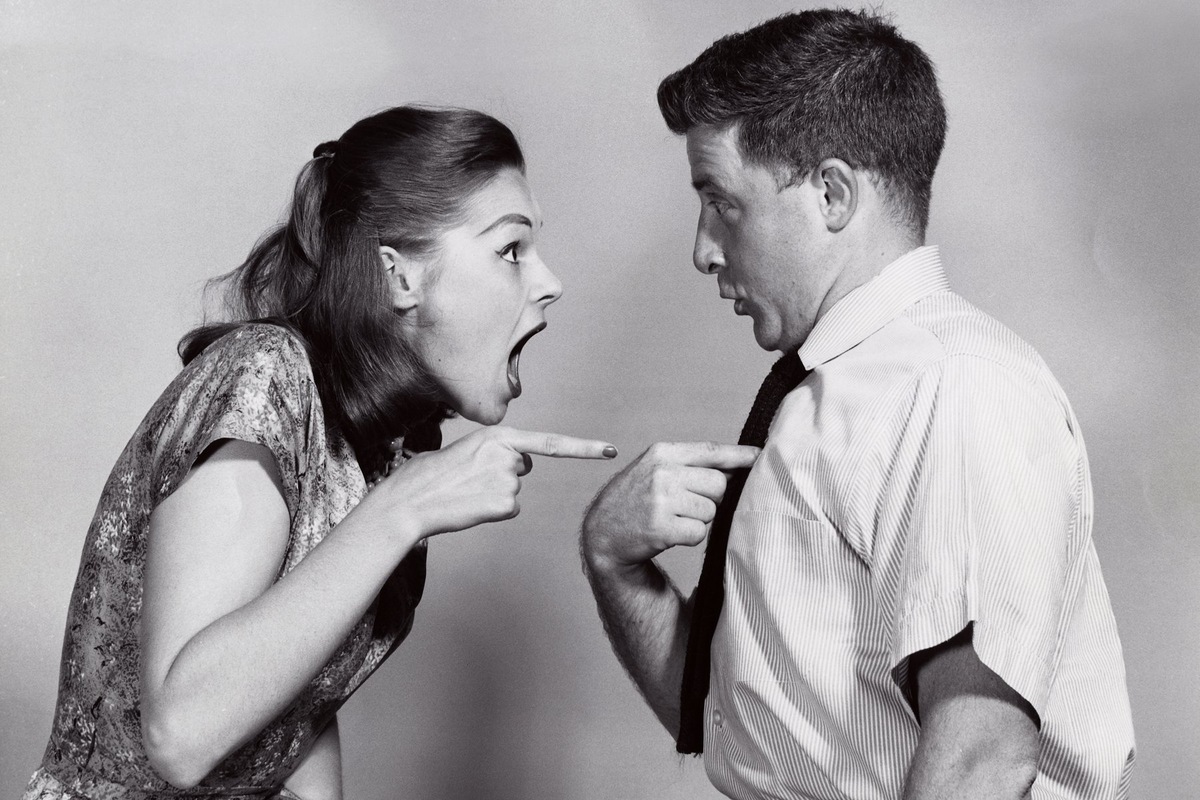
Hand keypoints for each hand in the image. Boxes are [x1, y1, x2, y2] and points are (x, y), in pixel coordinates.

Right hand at [370, 426, 616, 538]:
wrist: (408, 502)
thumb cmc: (426, 475)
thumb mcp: (462, 450)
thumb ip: (492, 452)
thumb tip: (515, 466)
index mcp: (498, 435)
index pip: (551, 443)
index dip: (584, 448)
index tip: (610, 451)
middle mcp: (509, 455)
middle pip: (524, 467)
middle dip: (504, 473)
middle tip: (469, 478)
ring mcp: (508, 482)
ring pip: (514, 491)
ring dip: (493, 494)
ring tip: (463, 491)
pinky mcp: (505, 506)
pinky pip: (508, 510)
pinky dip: (491, 511)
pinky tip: (469, 506)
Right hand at [581, 442, 759, 569]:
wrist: (601, 533)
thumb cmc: (633, 500)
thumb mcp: (653, 470)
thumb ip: (688, 466)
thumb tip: (735, 467)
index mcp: (662, 453)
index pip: (711, 451)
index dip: (739, 455)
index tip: (759, 455)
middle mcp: (662, 472)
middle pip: (719, 484)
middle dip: (711, 498)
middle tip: (686, 506)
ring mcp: (661, 499)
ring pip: (711, 510)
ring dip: (698, 519)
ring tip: (672, 518)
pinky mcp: (662, 527)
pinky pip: (699, 533)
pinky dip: (690, 537)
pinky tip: (669, 533)